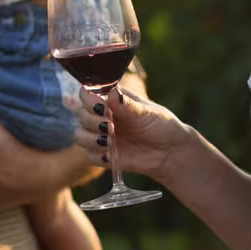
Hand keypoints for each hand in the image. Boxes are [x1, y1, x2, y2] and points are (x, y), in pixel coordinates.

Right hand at [65, 81, 185, 182]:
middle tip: (109, 126)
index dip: (88, 99)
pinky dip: (97, 156)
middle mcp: (102, 117)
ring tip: (109, 141)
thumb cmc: (161, 125)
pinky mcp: (104, 156)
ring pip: (79, 135)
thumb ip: (127, 105)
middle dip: (91, 120)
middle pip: (80, 114)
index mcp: (111, 100)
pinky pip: (89, 156)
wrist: (171, 152)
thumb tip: (111, 92)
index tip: (100, 106)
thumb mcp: (147, 112)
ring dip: (90, 138)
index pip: (87, 94)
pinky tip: (110, 156)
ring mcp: (102, 136)